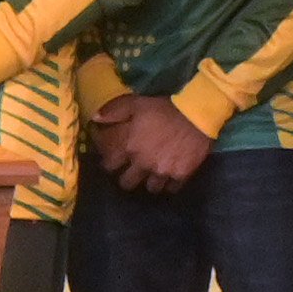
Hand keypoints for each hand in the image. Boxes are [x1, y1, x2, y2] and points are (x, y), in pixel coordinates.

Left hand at [92, 95, 213, 192]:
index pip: (110, 166)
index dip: (110, 165)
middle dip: (128, 178)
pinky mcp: (180, 175)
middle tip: (133, 172)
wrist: (197, 113)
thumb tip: (95, 118)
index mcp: (129, 147)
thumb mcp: (136, 103)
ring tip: (153, 175)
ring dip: (150, 182)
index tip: (113, 163)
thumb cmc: (164, 107)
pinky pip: (172, 188)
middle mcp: (143, 164)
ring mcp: (162, 172)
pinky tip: (171, 176)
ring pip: (151, 188)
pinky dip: (170, 184)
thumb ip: (114, 111)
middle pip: (127, 183)